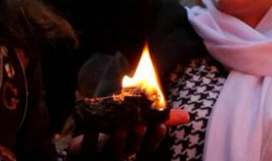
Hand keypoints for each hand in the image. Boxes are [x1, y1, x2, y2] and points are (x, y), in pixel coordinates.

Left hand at [69, 109, 188, 159]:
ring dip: (117, 139)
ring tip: (119, 126)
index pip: (149, 146)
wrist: (83, 148)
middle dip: (137, 137)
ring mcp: (103, 156)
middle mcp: (121, 154)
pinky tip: (92, 126)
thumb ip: (160, 119)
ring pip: (113, 151)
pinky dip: (90, 137)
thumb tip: (187, 116)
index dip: (155, 137)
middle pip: (132, 148)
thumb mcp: (138, 124)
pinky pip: (89, 148)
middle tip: (139, 124)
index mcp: (134, 147)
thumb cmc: (114, 134)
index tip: (161, 125)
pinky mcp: (85, 155)